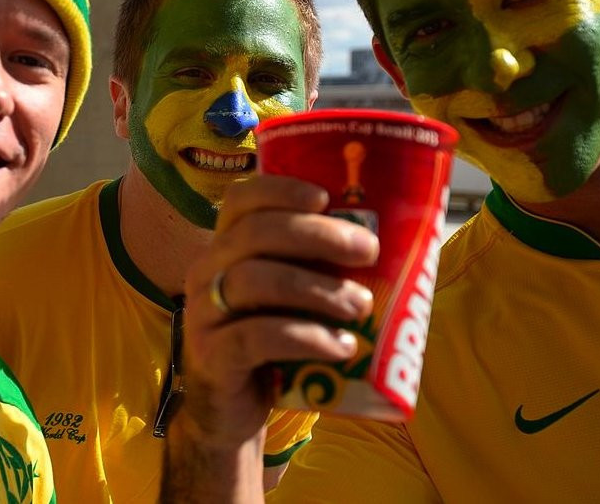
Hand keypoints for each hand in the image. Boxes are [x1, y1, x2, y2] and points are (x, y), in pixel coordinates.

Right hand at [163, 175, 377, 501]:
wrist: (230, 410)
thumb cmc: (270, 345)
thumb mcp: (287, 300)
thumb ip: (317, 270)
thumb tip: (396, 245)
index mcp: (226, 248)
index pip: (241, 200)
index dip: (280, 190)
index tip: (326, 197)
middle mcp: (207, 272)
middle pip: (255, 234)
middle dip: (316, 235)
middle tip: (368, 250)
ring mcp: (203, 314)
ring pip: (255, 281)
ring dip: (317, 288)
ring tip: (362, 305)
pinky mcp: (211, 357)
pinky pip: (256, 337)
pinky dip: (306, 337)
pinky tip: (342, 346)